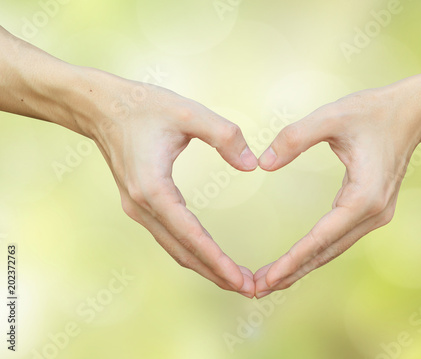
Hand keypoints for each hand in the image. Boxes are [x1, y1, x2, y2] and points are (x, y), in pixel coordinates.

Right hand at [80, 69, 257, 297]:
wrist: (101, 108)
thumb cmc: (143, 107)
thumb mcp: (188, 112)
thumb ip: (224, 136)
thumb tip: (251, 165)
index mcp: (153, 188)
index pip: (190, 235)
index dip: (217, 260)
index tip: (240, 280)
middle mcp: (142, 206)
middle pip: (183, 252)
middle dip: (216, 273)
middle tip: (249, 289)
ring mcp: (138, 209)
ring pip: (175, 249)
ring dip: (205, 266)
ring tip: (234, 280)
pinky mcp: (140, 205)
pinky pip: (169, 237)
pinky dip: (192, 251)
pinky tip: (209, 257)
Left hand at [253, 73, 420, 297]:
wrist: (414, 112)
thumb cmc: (374, 112)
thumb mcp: (331, 117)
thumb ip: (294, 138)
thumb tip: (264, 164)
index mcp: (364, 197)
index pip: (321, 238)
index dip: (292, 260)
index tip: (267, 279)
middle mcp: (373, 214)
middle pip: (326, 252)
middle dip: (291, 272)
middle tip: (256, 290)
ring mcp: (375, 215)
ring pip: (332, 249)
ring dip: (302, 266)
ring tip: (270, 282)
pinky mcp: (371, 211)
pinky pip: (338, 238)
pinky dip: (315, 252)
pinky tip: (296, 260)